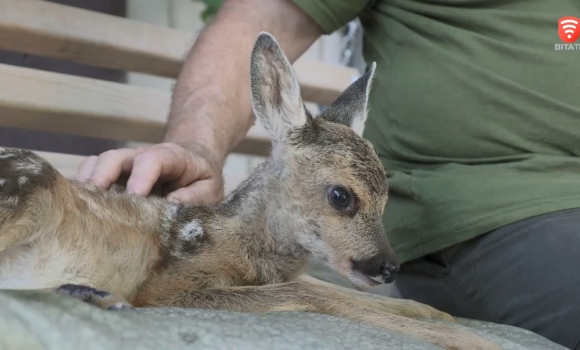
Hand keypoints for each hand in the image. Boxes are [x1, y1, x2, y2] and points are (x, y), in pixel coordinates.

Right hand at [75, 142, 224, 204]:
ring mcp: (123, 166)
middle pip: (114, 158)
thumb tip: (170, 206)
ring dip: (87, 185)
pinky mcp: (112, 177)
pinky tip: (80, 211)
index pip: (152, 159)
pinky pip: (89, 175)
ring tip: (81, 210)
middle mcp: (140, 157)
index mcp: (170, 157)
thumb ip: (195, 197)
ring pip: (97, 165)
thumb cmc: (202, 180)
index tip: (135, 197)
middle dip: (102, 177)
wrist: (194, 167)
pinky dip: (82, 191)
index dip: (141, 177)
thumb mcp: (210, 190)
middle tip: (95, 204)